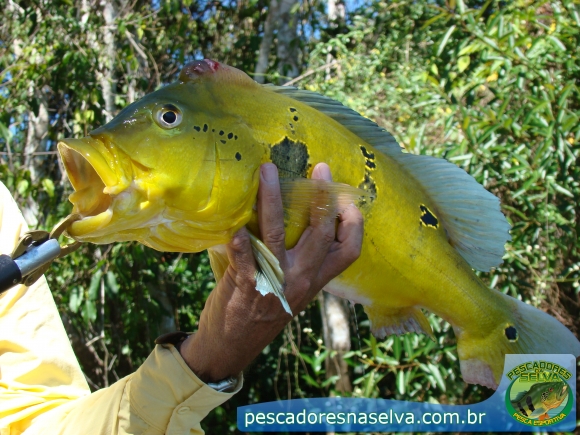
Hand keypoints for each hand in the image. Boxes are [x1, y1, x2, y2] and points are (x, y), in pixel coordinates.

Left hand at [179, 162, 363, 382]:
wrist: (233, 346)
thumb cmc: (262, 313)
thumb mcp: (292, 291)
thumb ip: (299, 262)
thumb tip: (297, 221)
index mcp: (315, 279)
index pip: (348, 250)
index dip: (353, 223)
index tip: (348, 199)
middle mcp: (301, 279)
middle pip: (321, 234)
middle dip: (323, 197)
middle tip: (320, 169)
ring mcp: (275, 282)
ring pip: (279, 233)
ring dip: (272, 199)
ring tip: (267, 171)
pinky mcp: (247, 285)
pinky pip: (245, 257)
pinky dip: (240, 239)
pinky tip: (234, 224)